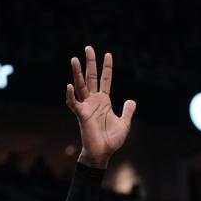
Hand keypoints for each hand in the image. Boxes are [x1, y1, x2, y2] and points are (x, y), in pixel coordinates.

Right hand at [65, 46, 135, 168]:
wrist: (103, 153)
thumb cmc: (112, 139)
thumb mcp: (125, 123)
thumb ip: (127, 111)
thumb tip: (131, 100)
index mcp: (104, 101)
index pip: (106, 80)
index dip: (107, 68)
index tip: (108, 54)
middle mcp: (94, 101)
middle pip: (92, 78)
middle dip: (90, 63)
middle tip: (88, 48)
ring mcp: (87, 106)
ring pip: (81, 86)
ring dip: (77, 73)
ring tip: (75, 58)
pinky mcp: (81, 115)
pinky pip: (74, 103)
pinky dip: (70, 95)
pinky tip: (69, 86)